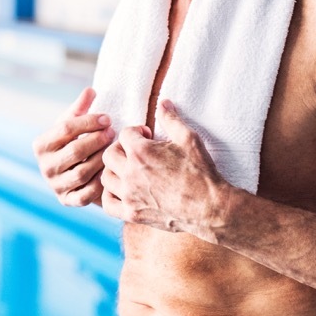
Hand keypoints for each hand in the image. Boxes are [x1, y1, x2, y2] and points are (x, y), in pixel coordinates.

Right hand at [33, 87, 114, 206]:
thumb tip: (90, 91)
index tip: (107, 118)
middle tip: (113, 132)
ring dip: (102, 158)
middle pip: (75, 150)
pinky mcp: (67, 201)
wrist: (71, 171)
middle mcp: (44, 167)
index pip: (65, 129)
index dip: (88, 122)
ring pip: (83, 172)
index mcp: (41, 145)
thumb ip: (80, 108)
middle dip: (98, 139)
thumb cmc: (73, 142)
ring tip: (113, 148)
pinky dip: (100, 182)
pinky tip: (109, 168)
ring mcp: (55, 185)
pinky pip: (87, 194)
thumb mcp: (73, 124)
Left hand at [100, 100, 227, 236]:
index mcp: (141, 152)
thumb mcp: (189, 140)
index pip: (125, 134)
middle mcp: (130, 173)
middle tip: (135, 153)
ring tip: (129, 170)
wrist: (210, 208)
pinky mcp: (132, 214)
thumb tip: (163, 102)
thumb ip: (171, 119)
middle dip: (120, 149)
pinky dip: (110, 196)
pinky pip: (107, 204)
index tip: (148, 137)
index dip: (136, 132)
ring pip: (105, 177)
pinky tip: (122, 191)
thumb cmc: (201, 173)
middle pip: (109, 154)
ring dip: (115, 171)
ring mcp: (129, 195)